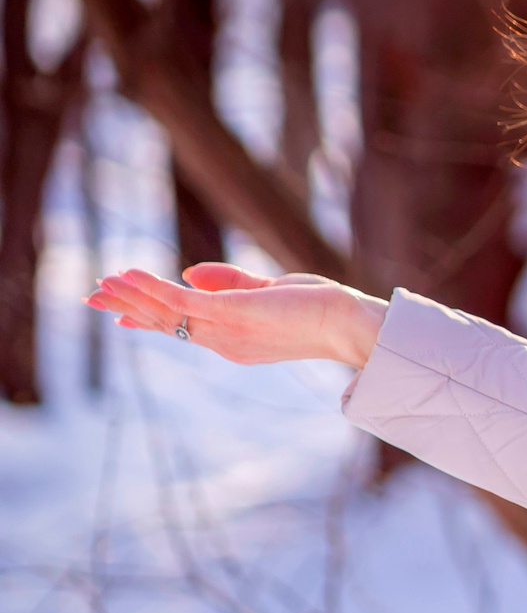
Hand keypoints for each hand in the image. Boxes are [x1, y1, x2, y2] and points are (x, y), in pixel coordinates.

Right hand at [86, 263, 388, 369]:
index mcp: (232, 339)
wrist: (349, 322)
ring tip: (100, 286)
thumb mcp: (267, 291)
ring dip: (131, 297)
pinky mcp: (231, 313)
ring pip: (166, 313)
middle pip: (165, 323)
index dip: (148, 319)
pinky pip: (182, 301)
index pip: (182, 328)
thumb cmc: (317, 306)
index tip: (118, 317)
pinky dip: (152, 289)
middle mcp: (223, 340)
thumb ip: (229, 282)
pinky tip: (129, 276)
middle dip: (128, 309)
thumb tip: (188, 272)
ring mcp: (225, 328)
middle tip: (91, 299)